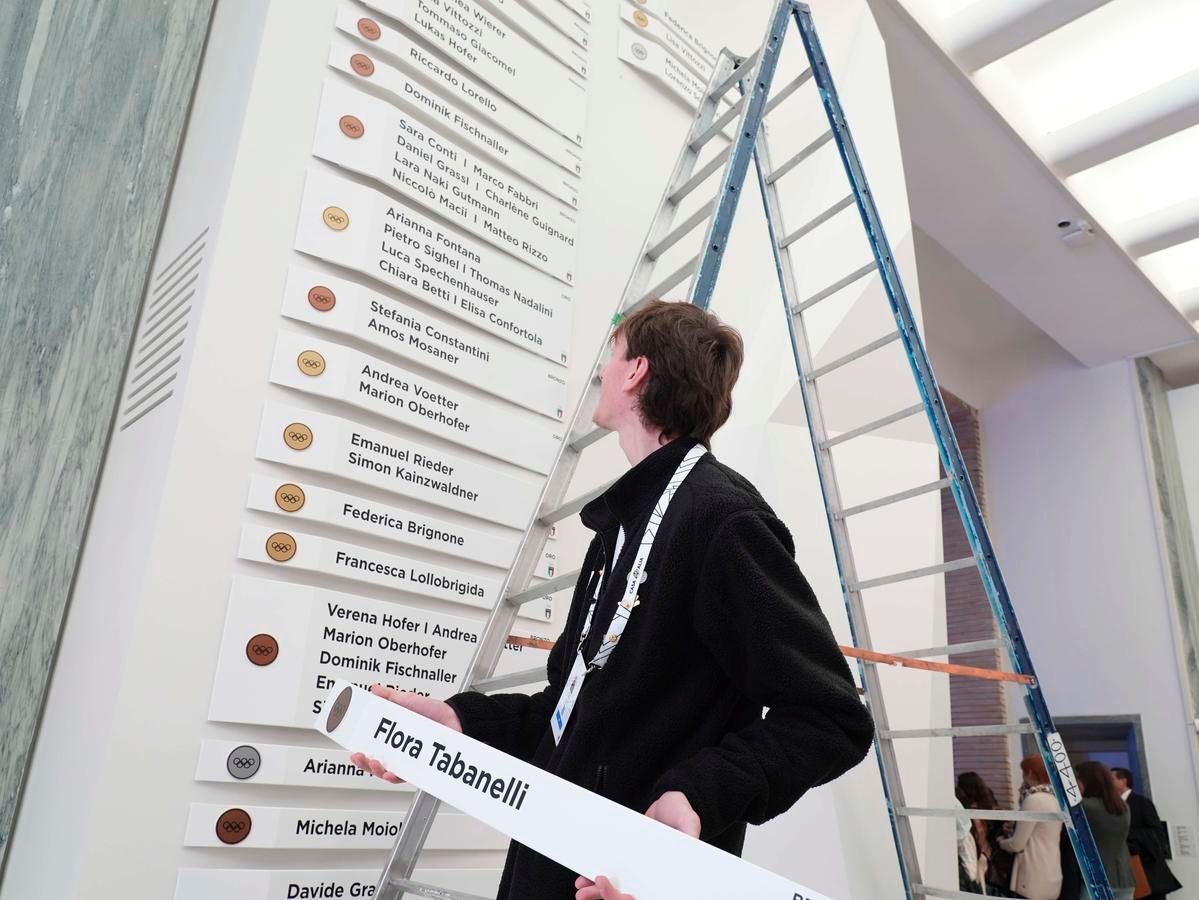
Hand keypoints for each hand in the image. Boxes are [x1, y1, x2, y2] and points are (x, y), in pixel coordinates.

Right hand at [349, 684, 461, 782]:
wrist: (456, 718)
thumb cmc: (433, 710)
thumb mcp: (408, 700)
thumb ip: (390, 697)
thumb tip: (374, 689)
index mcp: (393, 735)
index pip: (372, 745)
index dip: (360, 747)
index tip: (351, 746)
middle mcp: (399, 750)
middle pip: (375, 761)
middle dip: (364, 762)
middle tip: (358, 755)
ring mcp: (409, 759)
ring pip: (388, 771)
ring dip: (377, 770)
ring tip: (374, 762)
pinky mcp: (421, 766)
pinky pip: (406, 776)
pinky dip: (396, 776)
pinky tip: (390, 773)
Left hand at [574, 792, 699, 898]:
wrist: (669, 799)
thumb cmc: (682, 812)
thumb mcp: (688, 820)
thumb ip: (689, 832)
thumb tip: (691, 842)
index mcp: (666, 871)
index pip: (649, 893)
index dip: (632, 898)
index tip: (625, 896)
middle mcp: (650, 873)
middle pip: (628, 894)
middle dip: (609, 897)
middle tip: (588, 895)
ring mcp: (637, 867)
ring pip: (617, 887)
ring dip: (598, 893)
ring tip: (582, 891)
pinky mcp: (627, 856)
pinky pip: (612, 871)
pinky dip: (596, 877)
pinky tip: (584, 878)